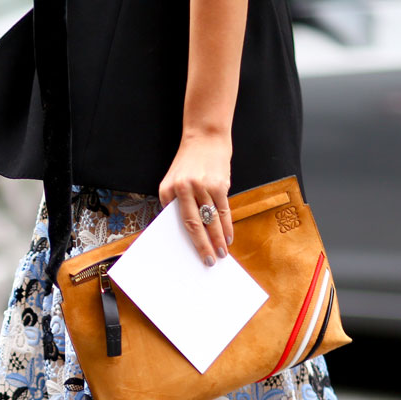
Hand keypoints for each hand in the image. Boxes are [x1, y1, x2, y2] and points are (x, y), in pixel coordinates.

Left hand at [158, 131, 233, 266]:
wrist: (205, 137)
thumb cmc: (187, 163)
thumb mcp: (171, 180)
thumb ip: (172, 203)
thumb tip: (180, 231)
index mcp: (172, 189)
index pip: (182, 222)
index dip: (190, 241)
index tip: (193, 256)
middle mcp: (187, 188)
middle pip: (197, 224)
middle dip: (205, 245)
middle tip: (210, 261)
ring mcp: (206, 185)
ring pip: (213, 219)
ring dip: (219, 238)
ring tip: (222, 253)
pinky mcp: (221, 183)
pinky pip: (225, 209)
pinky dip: (227, 225)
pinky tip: (229, 236)